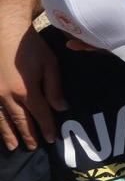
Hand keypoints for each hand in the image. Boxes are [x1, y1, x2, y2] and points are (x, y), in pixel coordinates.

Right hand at [0, 25, 64, 149]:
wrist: (5, 33)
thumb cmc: (31, 47)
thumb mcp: (50, 64)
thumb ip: (55, 88)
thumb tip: (61, 108)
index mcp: (26, 90)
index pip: (39, 114)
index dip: (46, 127)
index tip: (50, 139)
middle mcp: (7, 96)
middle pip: (20, 120)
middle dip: (28, 134)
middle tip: (33, 147)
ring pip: (2, 119)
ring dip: (8, 134)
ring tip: (14, 146)